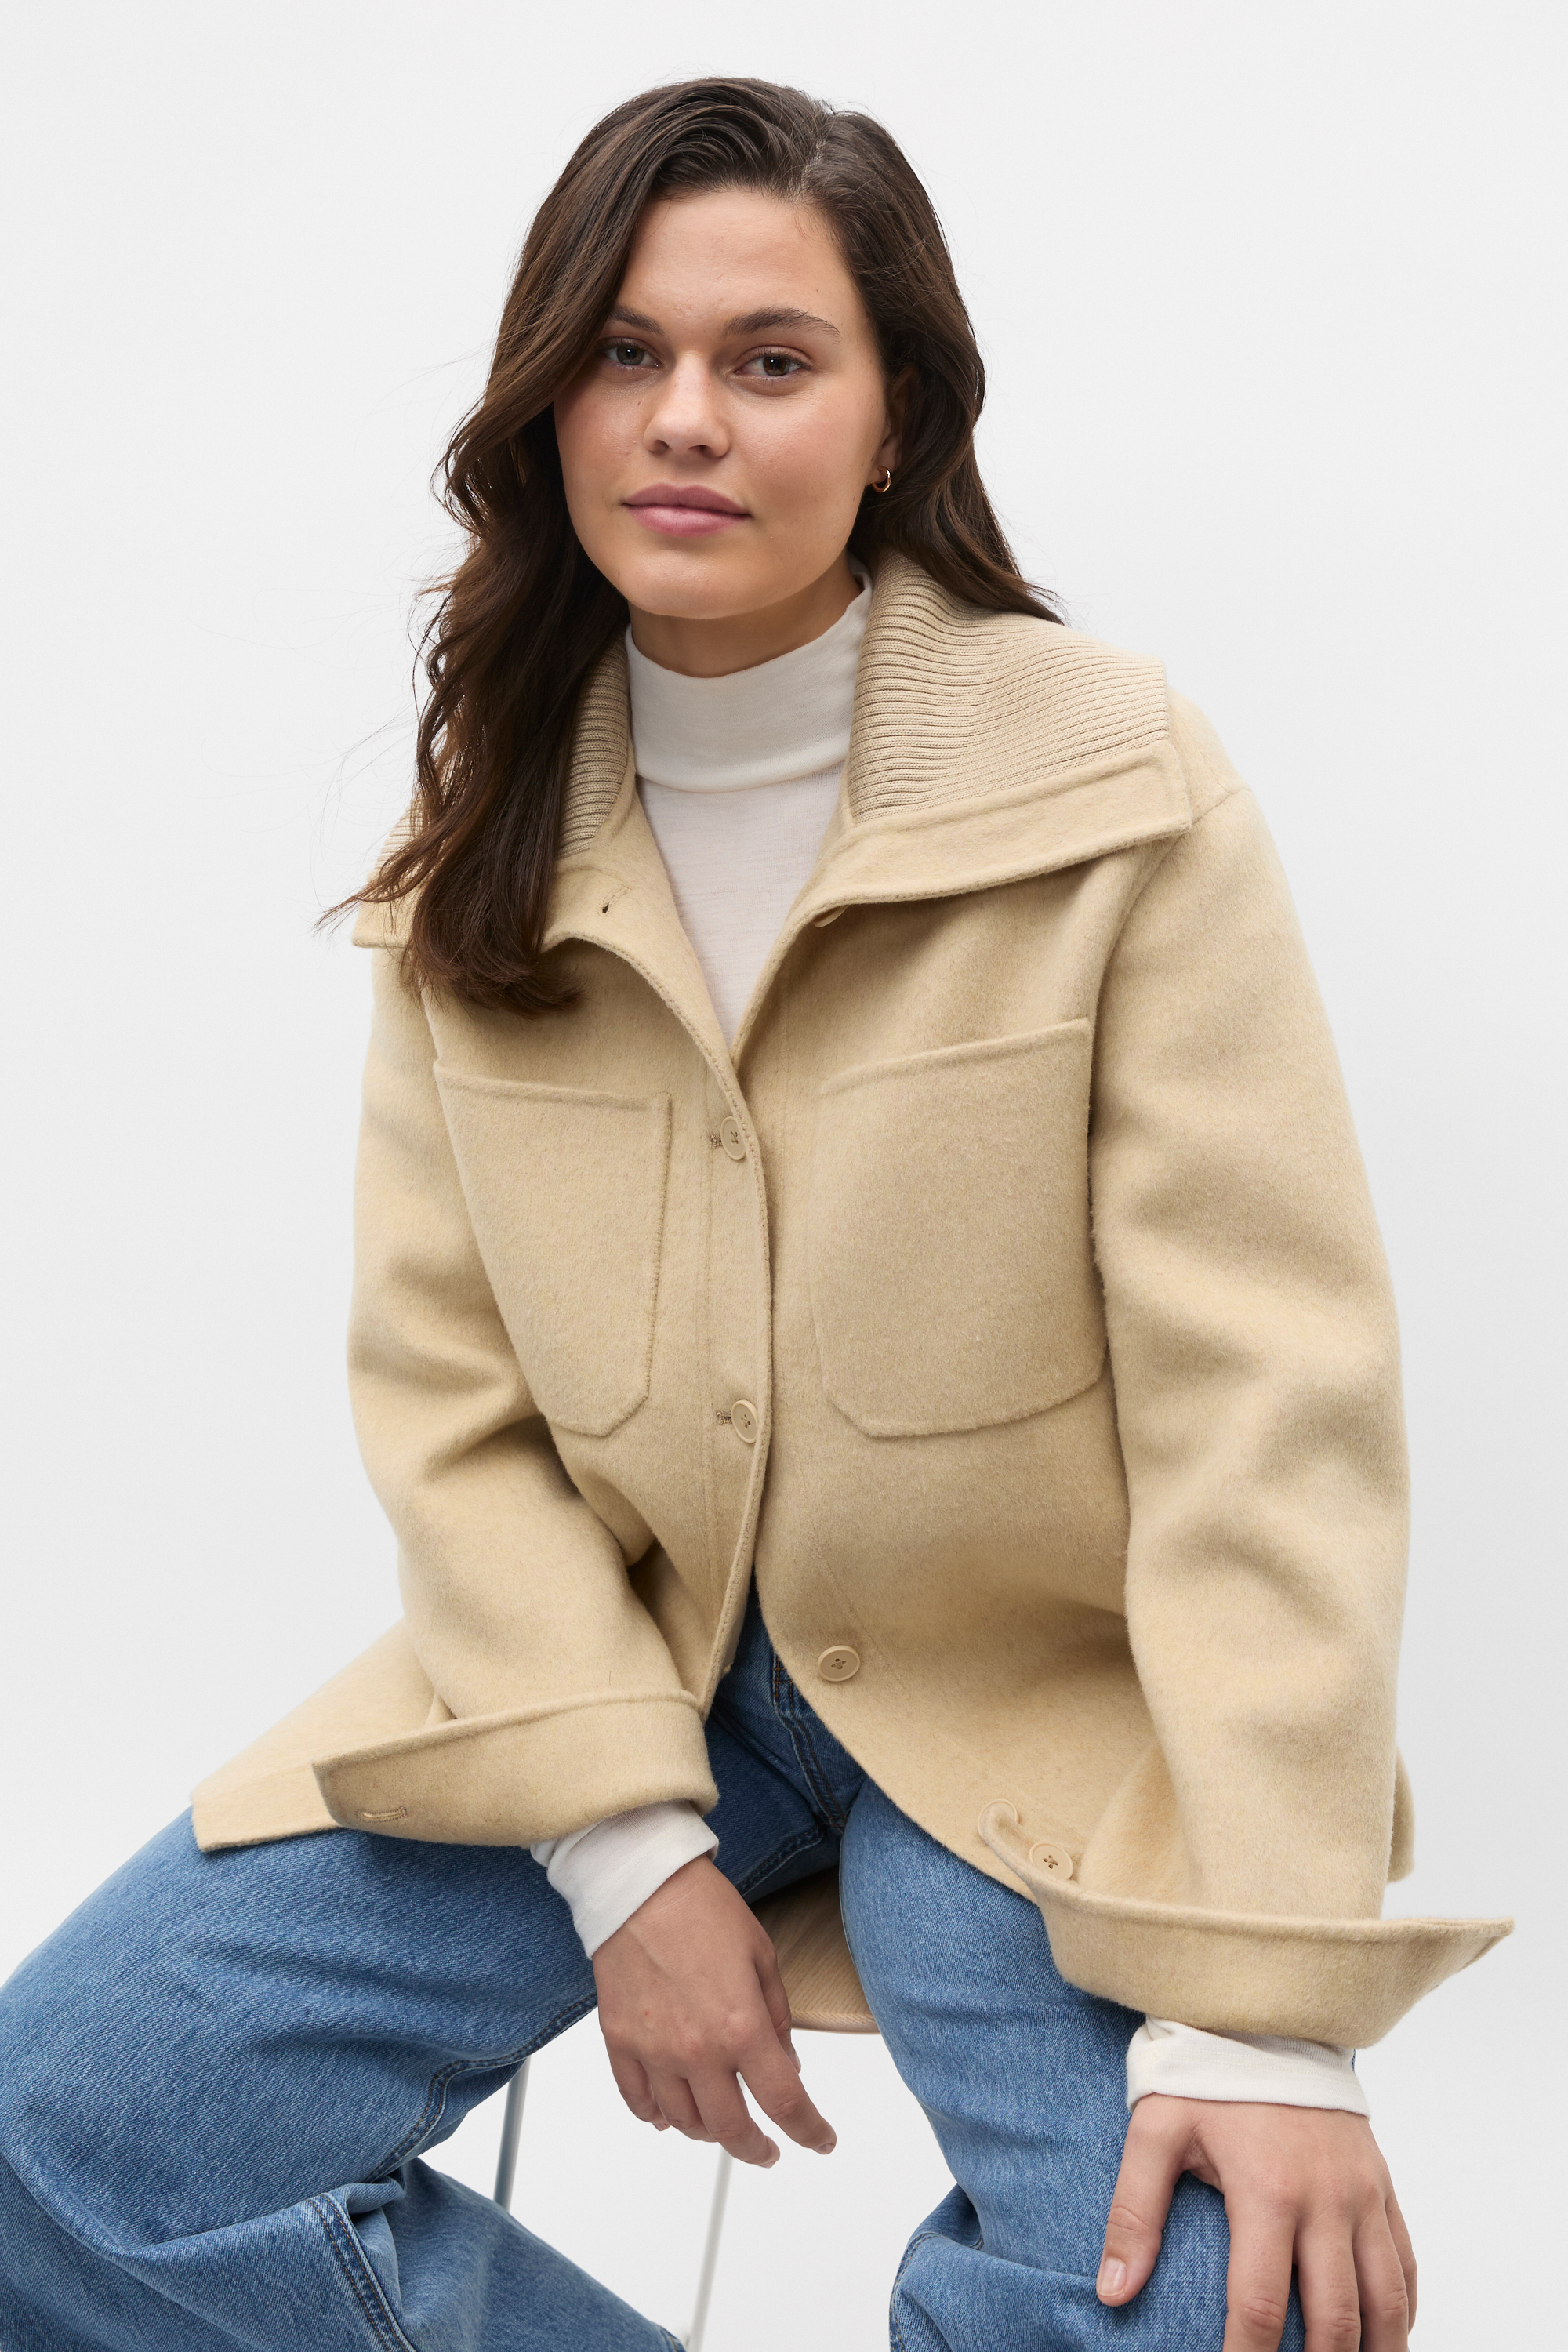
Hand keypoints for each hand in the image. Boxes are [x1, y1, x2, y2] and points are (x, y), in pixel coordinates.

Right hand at [592, 1855, 837, 2168]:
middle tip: (768, 2150)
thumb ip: (777, 2017)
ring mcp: (654, 2051)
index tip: (820, 2140)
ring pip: (683, 2122)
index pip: (784, 2101)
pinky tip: (669, 2115)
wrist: (641, 1883)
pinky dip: (656, 2117)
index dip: (809, 2130)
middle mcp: (697, 2050)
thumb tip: (787, 2063)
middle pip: (731, 2129)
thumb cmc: (702, 1908)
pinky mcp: (620, 2042)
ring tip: (722, 2124)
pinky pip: (638, 2101)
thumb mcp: (762, 1955)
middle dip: (756, 2149)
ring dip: (708, 2132)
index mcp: (741, 2026)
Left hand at [1097, 2096, 1415, 2349]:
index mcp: (1268, 2191)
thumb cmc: (1205, 2072)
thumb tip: (1111, 2291)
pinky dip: (1403, 2308)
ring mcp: (1363, 2192)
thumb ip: (1133, 2212)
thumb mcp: (1156, 2129)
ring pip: (1387, 2299)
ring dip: (1377, 2351)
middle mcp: (1327, 2199)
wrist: (1265, 2010)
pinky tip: (1387, 2335)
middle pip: (1336, 2319)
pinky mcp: (1382, 2182)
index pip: (1261, 2308)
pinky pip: (1406, 2260)